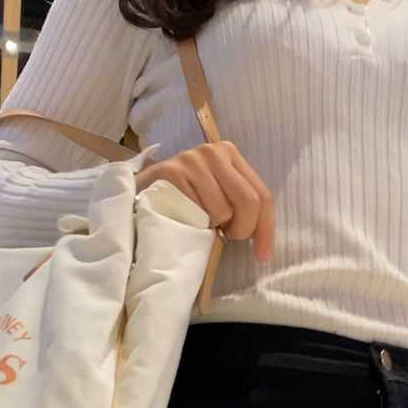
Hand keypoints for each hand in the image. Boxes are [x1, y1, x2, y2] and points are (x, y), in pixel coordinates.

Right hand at [136, 142, 274, 261]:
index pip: (261, 194)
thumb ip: (238, 205)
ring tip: (198, 220)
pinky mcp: (172, 171)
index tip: (263, 256)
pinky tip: (183, 216)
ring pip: (222, 210)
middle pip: (248, 201)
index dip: (266, 229)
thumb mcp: (217, 195)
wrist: (141, 192)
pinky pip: (198, 212)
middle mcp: (213, 152)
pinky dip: (193, 223)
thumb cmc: (184, 198)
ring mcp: (191, 159)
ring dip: (212, 226)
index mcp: (230, 154)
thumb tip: (262, 240)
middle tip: (226, 237)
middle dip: (242, 229)